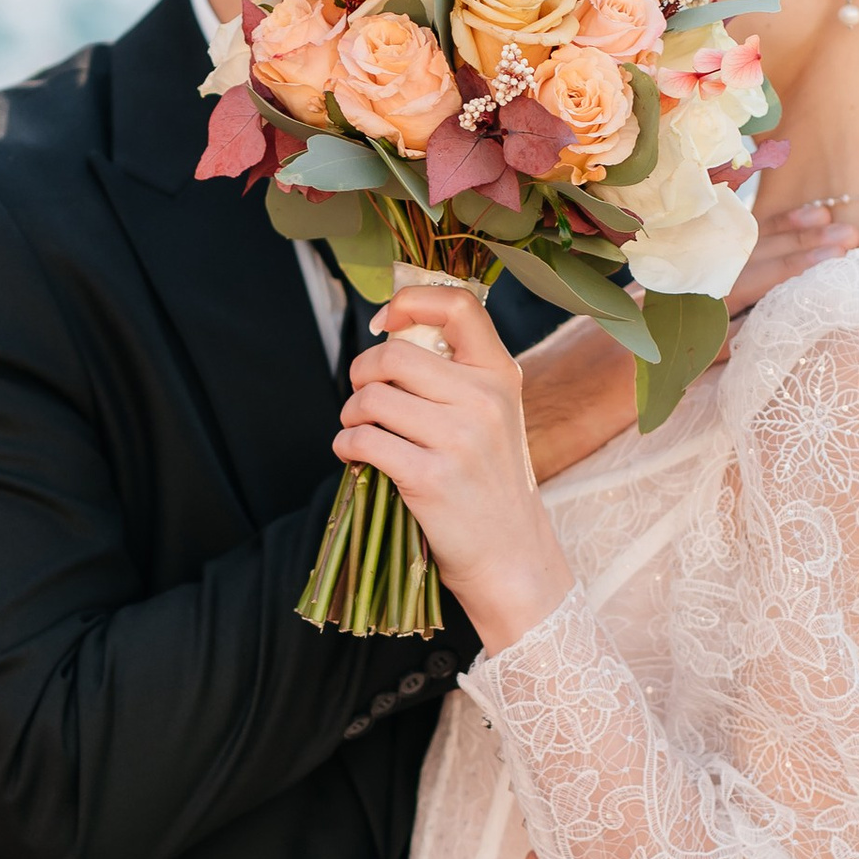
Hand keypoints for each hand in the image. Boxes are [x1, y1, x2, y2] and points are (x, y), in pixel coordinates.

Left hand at [338, 280, 573, 650]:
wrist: (511, 557)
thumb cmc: (489, 484)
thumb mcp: (493, 417)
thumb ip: (457, 375)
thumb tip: (392, 335)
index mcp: (501, 375)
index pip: (458, 305)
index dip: (410, 301)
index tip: (386, 322)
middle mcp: (485, 400)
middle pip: (394, 354)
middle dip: (361, 373)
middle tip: (362, 398)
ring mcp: (460, 439)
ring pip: (372, 398)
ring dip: (351, 415)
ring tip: (360, 431)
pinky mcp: (430, 478)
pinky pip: (363, 442)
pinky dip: (346, 447)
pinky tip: (356, 457)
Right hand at [514, 206, 858, 484]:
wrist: (509, 418)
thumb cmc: (552, 395)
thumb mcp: (607, 355)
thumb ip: (650, 339)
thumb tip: (696, 339)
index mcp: (642, 296)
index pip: (709, 252)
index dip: (761, 231)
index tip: (808, 216)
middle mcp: (650, 301)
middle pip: (729, 259)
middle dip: (790, 240)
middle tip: (841, 226)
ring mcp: (653, 330)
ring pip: (731, 287)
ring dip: (790, 268)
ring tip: (839, 251)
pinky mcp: (652, 366)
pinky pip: (716, 339)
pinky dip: (756, 325)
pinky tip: (796, 316)